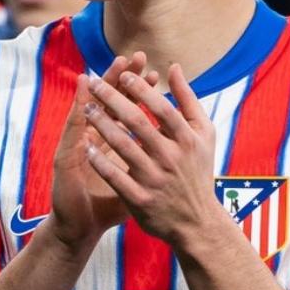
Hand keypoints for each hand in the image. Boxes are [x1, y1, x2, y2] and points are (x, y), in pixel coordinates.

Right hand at [48, 54, 153, 248]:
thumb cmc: (108, 205)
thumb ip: (150, 162)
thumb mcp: (136, 181)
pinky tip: (83, 100)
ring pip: (87, 109)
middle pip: (108, 101)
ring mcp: (77, 145)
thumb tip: (176, 148)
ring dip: (97, 89)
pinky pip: (72, 133)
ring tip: (108, 67)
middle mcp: (93, 137)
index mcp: (111, 141)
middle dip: (120, 80)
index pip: (129, 107)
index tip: (156, 72)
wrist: (80, 228)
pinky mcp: (65, 158)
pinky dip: (76, 114)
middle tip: (134, 58)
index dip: (141, 91)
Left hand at [83, 62, 225, 246]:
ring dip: (102, 125)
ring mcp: (155, 180)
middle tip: (94, 83)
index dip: (142, 89)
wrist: (197, 222)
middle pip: (138, 123)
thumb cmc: (198, 171)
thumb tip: (174, 67)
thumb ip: (188, 100)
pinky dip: (100, 161)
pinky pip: (115, 177)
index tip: (124, 74)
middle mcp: (172, 158)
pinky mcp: (140, 200)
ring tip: (86, 108)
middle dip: (113, 100)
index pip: (162, 108)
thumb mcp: (203, 134)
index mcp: (188, 140)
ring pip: (123, 147)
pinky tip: (86, 146)